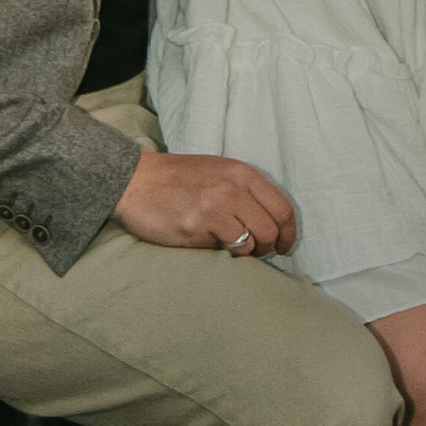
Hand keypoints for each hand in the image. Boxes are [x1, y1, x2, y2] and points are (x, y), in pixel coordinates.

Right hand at [117, 147, 297, 258]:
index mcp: (242, 173)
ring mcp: (216, 206)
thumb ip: (245, 192)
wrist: (135, 180)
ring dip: (248, 253)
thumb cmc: (178, 180)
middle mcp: (233, 187)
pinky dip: (225, 253)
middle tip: (258, 252)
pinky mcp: (198, 225)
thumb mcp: (218, 172)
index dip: (289, 233)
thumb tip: (271, 225)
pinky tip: (211, 244)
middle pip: (272, 229)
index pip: (283, 208)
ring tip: (231, 247)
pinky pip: (229, 250)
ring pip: (254, 243)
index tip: (285, 246)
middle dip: (269, 247)